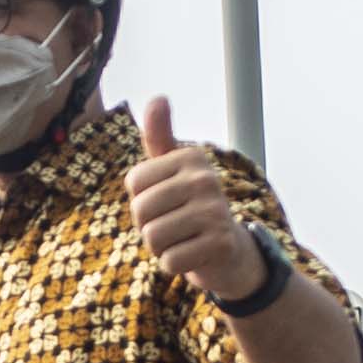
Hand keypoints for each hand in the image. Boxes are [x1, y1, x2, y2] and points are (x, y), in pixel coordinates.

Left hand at [124, 99, 264, 302]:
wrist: (228, 253)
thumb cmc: (189, 207)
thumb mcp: (171, 170)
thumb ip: (159, 137)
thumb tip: (158, 97)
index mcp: (191, 157)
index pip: (134, 182)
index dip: (140, 199)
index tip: (164, 202)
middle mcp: (206, 179)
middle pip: (141, 210)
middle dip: (148, 226)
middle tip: (172, 226)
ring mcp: (216, 211)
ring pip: (153, 237)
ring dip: (160, 247)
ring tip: (181, 240)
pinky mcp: (220, 243)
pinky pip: (169, 260)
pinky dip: (174, 265)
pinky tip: (192, 255)